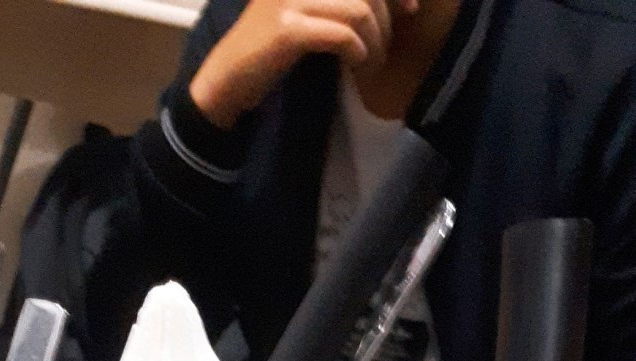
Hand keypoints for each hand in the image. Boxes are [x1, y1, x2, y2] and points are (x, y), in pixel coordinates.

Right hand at [190, 0, 404, 128]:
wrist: (226, 78)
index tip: (408, 10)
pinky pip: (342, 35)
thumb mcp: (304, 10)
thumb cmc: (269, 48)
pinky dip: (359, 53)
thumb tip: (391, 3)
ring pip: (360, 10)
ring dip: (375, 42)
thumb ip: (338, 0)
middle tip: (382, 50)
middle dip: (386, 21)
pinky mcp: (288, 30)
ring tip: (370, 64)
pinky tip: (357, 65)